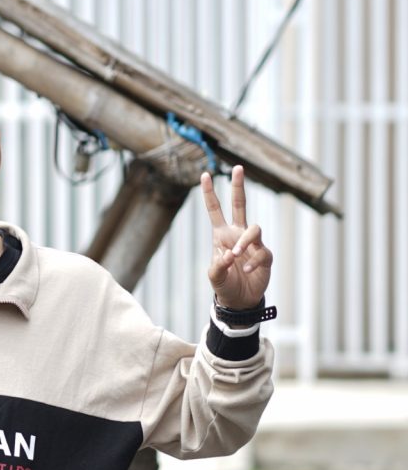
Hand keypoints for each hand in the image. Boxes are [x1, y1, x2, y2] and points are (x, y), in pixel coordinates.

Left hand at [200, 165, 272, 309]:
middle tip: (237, 168)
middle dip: (238, 186)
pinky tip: (248, 271)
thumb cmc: (224, 284)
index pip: (215, 209)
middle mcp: (237, 234)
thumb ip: (219, 265)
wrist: (240, 301)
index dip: (209, 193)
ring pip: (254, 228)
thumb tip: (231, 253)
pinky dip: (254, 261)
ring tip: (236, 254)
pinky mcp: (265, 256)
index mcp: (221, 234)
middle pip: (240, 204)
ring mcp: (253, 244)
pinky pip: (262, 252)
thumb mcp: (214, 276)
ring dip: (245, 240)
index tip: (204, 175)